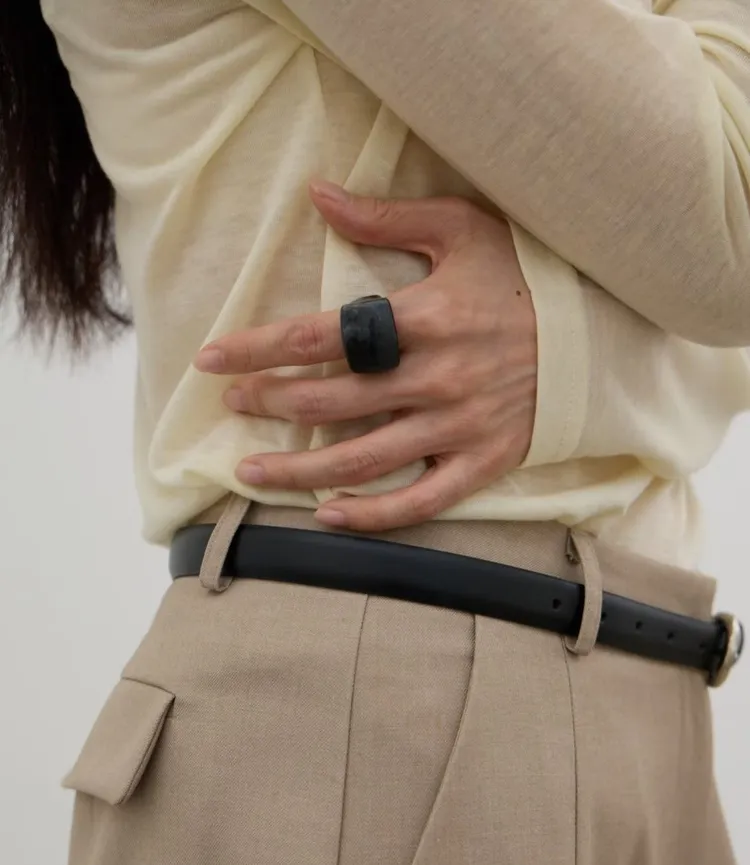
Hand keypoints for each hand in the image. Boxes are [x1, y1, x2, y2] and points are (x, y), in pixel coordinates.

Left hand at [195, 183, 537, 532]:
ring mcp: (457, 427)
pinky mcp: (481, 463)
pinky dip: (372, 514)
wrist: (599, 333)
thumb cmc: (524, 276)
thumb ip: (385, 220)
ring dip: (298, 470)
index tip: (211, 360)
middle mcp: (434, 377)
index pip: (317, 337)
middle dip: (270, 403)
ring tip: (251, 471)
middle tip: (234, 404)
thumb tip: (318, 195)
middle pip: (329, 401)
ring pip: (361, 459)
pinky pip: (419, 500)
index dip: (255, 349)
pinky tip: (327, 514)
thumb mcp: (461, 229)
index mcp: (423, 318)